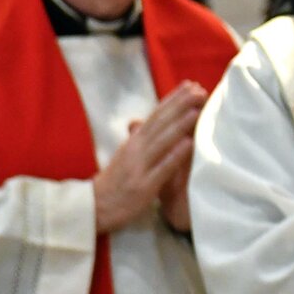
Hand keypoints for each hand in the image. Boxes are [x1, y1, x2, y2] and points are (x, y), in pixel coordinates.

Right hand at [94, 82, 206, 233]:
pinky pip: (162, 168)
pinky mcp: (144, 186)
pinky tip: (190, 144)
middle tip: (199, 89)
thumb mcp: (125, 156)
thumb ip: (137, 138)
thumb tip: (142, 120)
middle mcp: (135, 150)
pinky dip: (175, 155)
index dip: (173, 100)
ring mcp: (139, 167)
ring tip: (196, 110)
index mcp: (133, 142)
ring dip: (180, 124)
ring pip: (161, 141)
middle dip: (180, 105)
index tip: (190, 85)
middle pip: (160, 123)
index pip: (155, 115)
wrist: (94, 208)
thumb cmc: (115, 181)